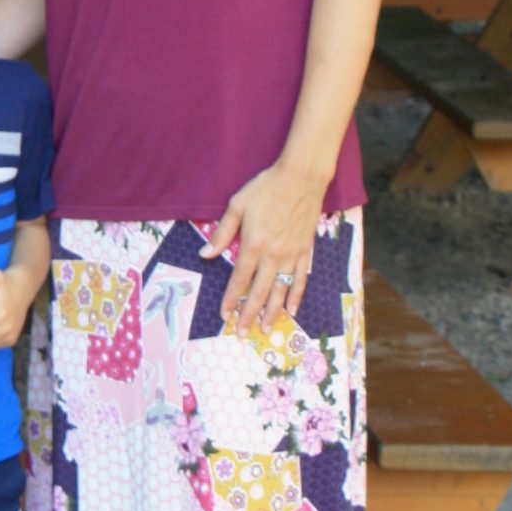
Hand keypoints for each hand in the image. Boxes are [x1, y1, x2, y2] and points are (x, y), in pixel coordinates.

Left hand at [202, 161, 325, 334]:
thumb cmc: (266, 187)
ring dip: (273, 312)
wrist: (301, 177)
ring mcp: (292, 254)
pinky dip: (296, 296)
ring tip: (264, 328)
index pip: (240, 279)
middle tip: (243, 333)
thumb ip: (222, 233)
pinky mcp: (305, 250)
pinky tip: (292, 310)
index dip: (231, 299)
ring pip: (282, 290)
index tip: (225, 315)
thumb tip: (206, 254)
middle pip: (260, 291)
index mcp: (254, 244)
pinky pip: (301, 278)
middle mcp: (274, 255)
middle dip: (249, 314)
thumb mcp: (237, 205)